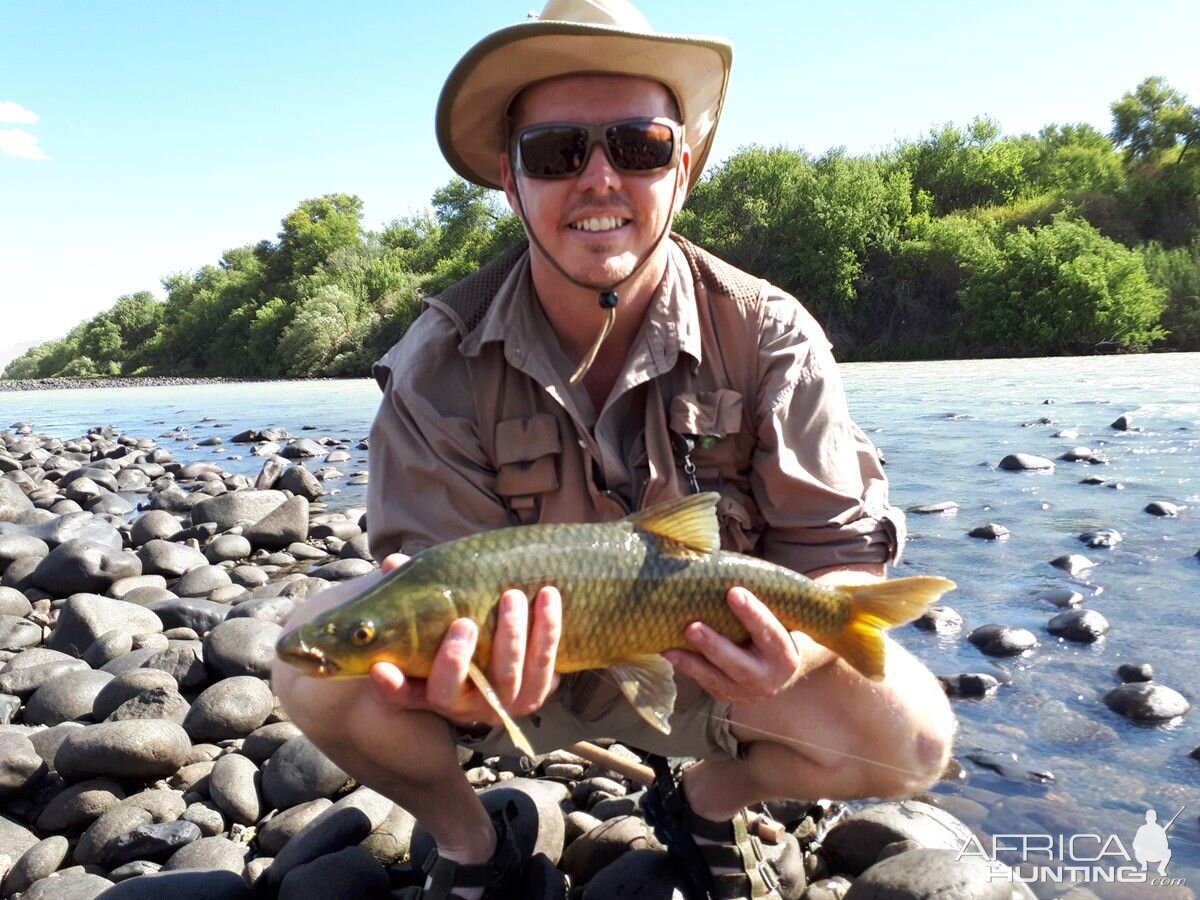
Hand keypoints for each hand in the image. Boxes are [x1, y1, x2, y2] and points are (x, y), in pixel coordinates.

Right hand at [369, 553, 562, 727]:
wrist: (505, 660)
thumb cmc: (461, 636)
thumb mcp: (434, 622)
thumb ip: (415, 597)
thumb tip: (395, 562)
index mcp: (433, 692)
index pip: (406, 695)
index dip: (393, 688)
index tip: (381, 668)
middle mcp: (467, 707)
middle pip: (460, 689)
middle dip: (461, 658)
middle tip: (464, 622)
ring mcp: (504, 703)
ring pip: (510, 678)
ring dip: (512, 637)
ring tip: (512, 596)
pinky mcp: (537, 693)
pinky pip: (546, 668)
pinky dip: (548, 632)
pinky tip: (548, 598)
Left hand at [662, 587, 819, 703]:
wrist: (780, 671)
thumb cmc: (776, 632)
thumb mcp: (779, 622)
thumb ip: (763, 602)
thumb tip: (728, 568)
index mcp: (785, 656)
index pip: (770, 633)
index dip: (752, 614)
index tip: (733, 592)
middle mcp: (768, 680)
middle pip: (739, 663)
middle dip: (714, 645)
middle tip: (692, 627)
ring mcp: (746, 693)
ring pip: (716, 679)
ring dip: (691, 663)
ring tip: (669, 649)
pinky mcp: (727, 696)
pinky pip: (705, 683)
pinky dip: (687, 668)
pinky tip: (670, 654)